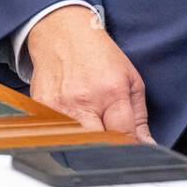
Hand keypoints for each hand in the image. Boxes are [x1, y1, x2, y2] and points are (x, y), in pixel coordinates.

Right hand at [26, 5, 153, 142]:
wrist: (64, 35)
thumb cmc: (99, 56)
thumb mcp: (131, 79)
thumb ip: (139, 117)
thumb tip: (146, 145)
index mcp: (112, 92)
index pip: (123, 136)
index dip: (130, 148)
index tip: (133, 151)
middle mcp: (84, 100)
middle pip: (98, 144)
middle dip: (107, 150)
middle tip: (113, 146)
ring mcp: (60, 106)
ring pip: (75, 144)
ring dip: (86, 144)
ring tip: (91, 128)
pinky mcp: (40, 108)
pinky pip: (55, 134)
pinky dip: (65, 136)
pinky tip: (72, 122)